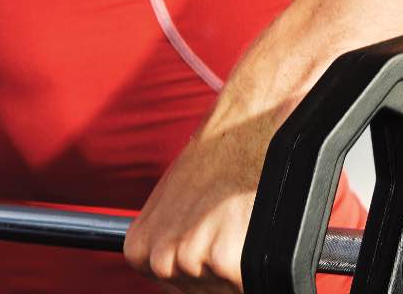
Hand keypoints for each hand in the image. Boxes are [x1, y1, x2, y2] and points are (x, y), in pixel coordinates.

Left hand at [125, 108, 278, 291]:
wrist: (247, 126)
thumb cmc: (218, 157)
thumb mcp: (176, 206)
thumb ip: (175, 241)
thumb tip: (190, 266)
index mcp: (140, 250)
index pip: (176, 286)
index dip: (202, 268)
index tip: (216, 245)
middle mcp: (160, 262)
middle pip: (202, 290)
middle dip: (222, 267)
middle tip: (234, 227)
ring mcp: (192, 263)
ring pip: (228, 287)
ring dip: (243, 263)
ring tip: (244, 221)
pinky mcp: (229, 263)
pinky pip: (253, 282)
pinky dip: (262, 261)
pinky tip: (254, 224)